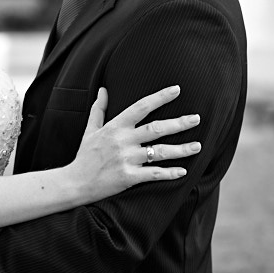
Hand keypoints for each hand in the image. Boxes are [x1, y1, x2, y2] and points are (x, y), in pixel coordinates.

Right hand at [65, 86, 201, 202]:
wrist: (75, 182)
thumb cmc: (85, 155)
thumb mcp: (90, 130)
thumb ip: (99, 109)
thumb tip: (103, 90)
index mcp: (115, 127)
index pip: (141, 107)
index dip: (160, 97)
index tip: (177, 90)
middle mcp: (122, 141)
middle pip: (156, 128)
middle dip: (179, 123)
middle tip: (197, 119)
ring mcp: (126, 159)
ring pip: (159, 152)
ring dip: (181, 149)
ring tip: (198, 146)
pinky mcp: (128, 177)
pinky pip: (153, 174)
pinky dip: (169, 173)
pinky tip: (183, 172)